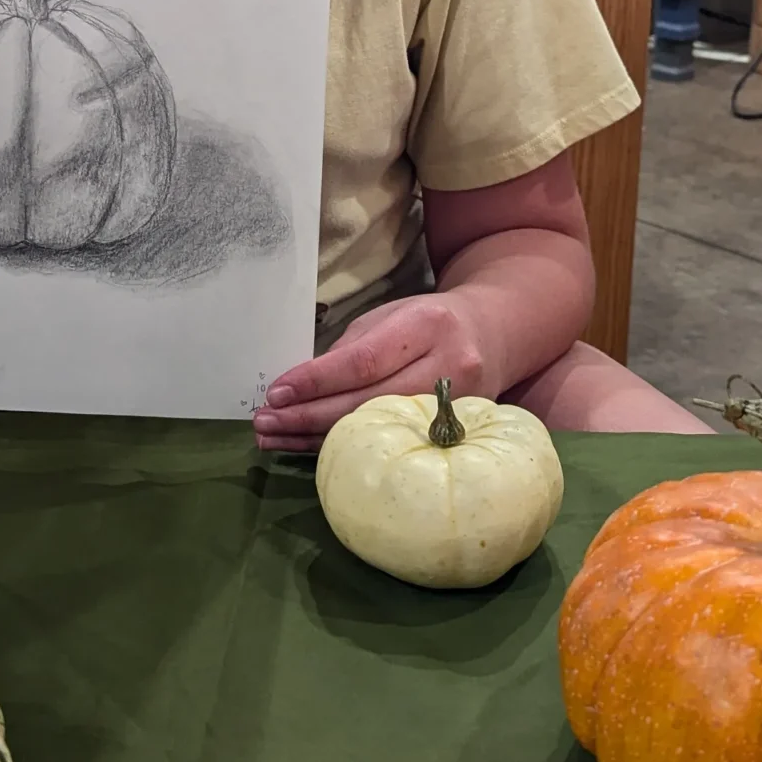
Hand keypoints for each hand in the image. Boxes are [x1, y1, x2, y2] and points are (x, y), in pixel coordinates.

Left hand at [252, 293, 487, 451]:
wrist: (497, 335)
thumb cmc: (432, 321)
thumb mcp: (391, 316)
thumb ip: (350, 349)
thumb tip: (298, 389)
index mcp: (428, 325)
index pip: (363, 362)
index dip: (315, 382)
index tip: (276, 394)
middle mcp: (449, 366)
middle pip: (367, 402)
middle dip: (308, 416)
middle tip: (265, 423)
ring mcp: (459, 406)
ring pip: (377, 429)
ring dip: (317, 437)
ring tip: (274, 438)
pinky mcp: (458, 433)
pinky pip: (393, 443)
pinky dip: (347, 445)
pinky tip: (310, 446)